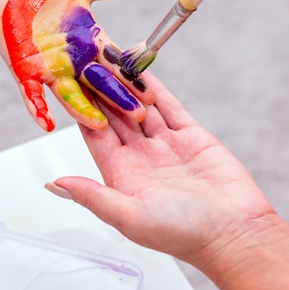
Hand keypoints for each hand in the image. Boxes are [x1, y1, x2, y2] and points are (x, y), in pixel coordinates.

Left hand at [0, 0, 155, 131]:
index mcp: (90, 43)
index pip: (116, 65)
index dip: (132, 79)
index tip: (151, 94)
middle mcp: (73, 62)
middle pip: (99, 84)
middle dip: (118, 99)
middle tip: (138, 114)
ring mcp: (49, 69)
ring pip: (70, 94)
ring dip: (83, 110)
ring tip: (99, 124)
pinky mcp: (24, 72)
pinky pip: (31, 93)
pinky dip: (38, 108)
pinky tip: (46, 124)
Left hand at [47, 72, 274, 263]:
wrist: (234, 234)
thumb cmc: (181, 234)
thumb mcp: (128, 217)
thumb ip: (91, 196)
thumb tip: (53, 183)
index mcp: (120, 174)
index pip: (95, 133)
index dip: (81, 107)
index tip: (68, 81)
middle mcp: (139, 156)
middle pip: (114, 115)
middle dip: (101, 88)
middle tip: (87, 57)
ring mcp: (165, 145)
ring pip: (140, 106)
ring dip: (125, 83)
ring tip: (110, 55)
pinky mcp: (190, 137)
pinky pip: (169, 107)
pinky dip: (156, 88)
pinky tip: (142, 70)